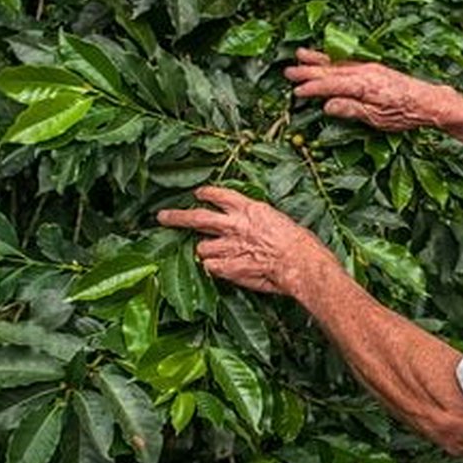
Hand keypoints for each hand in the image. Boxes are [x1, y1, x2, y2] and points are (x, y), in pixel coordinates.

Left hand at [156, 186, 334, 296]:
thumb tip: (250, 225)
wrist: (300, 262)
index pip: (221, 195)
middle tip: (162, 217)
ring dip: (204, 250)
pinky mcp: (228, 266)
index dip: (207, 194)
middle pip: (198, 217)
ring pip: (201, 247)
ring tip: (209, 253)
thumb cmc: (299, 243)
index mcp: (250, 209)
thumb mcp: (278, 221)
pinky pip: (211, 266)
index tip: (198, 193)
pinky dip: (213, 267)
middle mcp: (235, 224)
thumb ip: (258, 221)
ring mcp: (229, 246)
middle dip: (177, 217)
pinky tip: (220, 268)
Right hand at [283, 48, 455, 131]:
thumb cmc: (405, 113)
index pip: (330, 85)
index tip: (296, 91)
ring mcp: (370, 68)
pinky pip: (349, 63)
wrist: (429, 101)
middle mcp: (364, 72)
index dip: (312, 89)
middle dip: (309, 71)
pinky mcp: (375, 69)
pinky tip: (328, 60)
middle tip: (288, 71)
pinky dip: (335, 61)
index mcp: (362, 85)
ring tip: (301, 55)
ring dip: (319, 60)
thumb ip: (351, 110)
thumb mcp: (377, 118)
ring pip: (338, 64)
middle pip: (330, 71)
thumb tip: (327, 106)